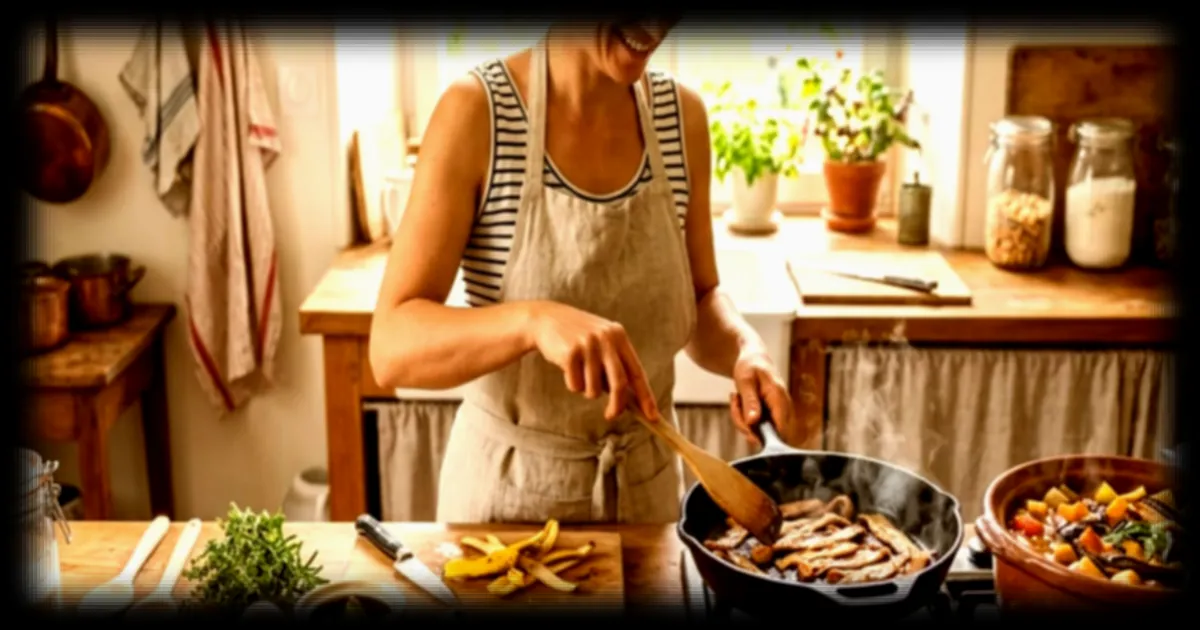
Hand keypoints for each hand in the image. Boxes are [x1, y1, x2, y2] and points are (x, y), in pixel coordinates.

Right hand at [527, 301, 658, 421]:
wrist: (545, 319)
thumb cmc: (577, 337)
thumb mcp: (601, 343)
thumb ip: (615, 365)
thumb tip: (630, 400)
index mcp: (619, 336)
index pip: (636, 372)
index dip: (646, 396)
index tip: (652, 416)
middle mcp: (606, 338)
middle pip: (619, 384)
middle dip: (617, 405)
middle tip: (611, 415)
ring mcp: (588, 345)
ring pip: (594, 389)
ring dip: (587, 391)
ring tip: (579, 375)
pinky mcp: (570, 352)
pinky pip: (575, 385)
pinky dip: (572, 384)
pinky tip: (567, 368)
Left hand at [728, 350, 795, 446]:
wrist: (753, 359)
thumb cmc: (750, 366)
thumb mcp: (745, 381)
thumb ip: (750, 402)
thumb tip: (753, 422)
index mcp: (780, 399)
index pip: (780, 431)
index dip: (761, 435)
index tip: (745, 424)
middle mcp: (783, 409)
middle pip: (767, 435)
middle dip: (745, 424)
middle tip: (735, 403)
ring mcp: (777, 414)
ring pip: (759, 432)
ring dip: (741, 419)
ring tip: (736, 398)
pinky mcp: (770, 416)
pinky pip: (756, 427)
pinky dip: (743, 418)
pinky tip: (740, 402)